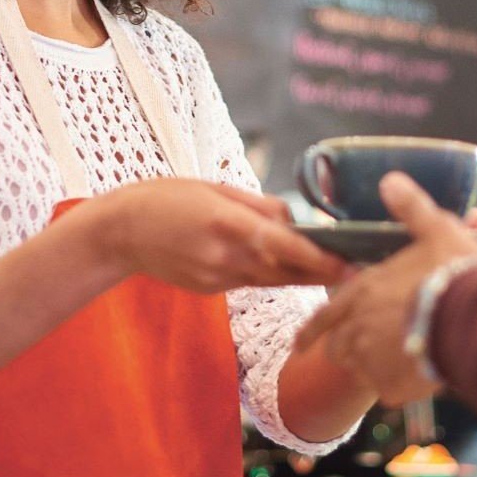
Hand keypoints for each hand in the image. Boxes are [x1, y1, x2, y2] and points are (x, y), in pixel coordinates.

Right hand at [89, 178, 347, 292]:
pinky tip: (275, 263)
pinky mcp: (210, 290)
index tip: (350, 265)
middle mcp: (225, 256)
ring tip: (331, 269)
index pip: (285, 247)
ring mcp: (217, 278)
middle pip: (286, 271)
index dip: (321, 259)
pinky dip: (265, 272)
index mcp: (227, 223)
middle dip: (322, 272)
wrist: (118, 232)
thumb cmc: (166, 198)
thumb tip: (294, 220)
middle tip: (357, 270)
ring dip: (299, 274)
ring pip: (271, 280)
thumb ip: (258, 206)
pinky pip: (248, 281)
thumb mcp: (214, 187)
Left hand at [295, 173, 476, 403]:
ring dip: (370, 366)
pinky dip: (398, 384)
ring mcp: (372, 361)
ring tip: (393, 362)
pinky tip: (416, 376)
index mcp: (361, 292)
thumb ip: (411, 209)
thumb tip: (391, 180)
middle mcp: (357, 328)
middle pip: (336, 348)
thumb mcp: (436, 231)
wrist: (474, 320)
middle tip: (360, 351)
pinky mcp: (392, 386)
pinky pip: (389, 389)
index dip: (310, 332)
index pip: (323, 317)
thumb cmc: (455, 273)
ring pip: (359, 370)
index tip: (299, 346)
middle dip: (345, 348)